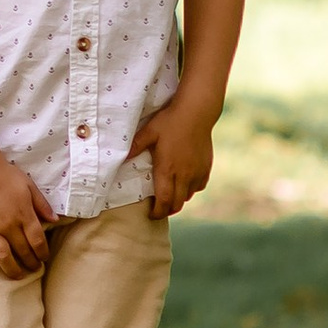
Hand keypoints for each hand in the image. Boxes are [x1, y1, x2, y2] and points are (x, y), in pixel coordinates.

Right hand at [0, 151, 55, 272]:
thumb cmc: (6, 176)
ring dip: (12, 269)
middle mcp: (8, 225)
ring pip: (3, 256)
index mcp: (24, 215)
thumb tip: (55, 221)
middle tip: (33, 268)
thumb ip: (42, 205)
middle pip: (23, 251)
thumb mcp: (30, 186)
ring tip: (17, 275)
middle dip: (31, 263)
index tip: (44, 258)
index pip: (37, 241)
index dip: (43, 253)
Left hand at [127, 93, 215, 219]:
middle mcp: (184, 175)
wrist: (196, 113)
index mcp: (167, 169)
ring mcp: (197, 172)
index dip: (158, 212)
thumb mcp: (149, 132)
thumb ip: (135, 146)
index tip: (151, 215)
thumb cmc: (170, 121)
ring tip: (171, 195)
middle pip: (177, 204)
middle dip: (167, 210)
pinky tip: (185, 183)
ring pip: (189, 196)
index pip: (164, 201)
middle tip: (159, 209)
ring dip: (179, 199)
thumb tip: (121, 159)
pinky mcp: (206, 167)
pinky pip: (199, 186)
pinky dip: (191, 189)